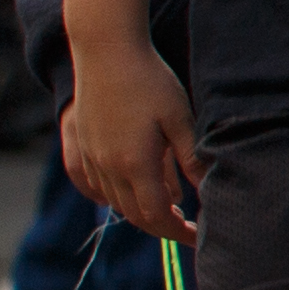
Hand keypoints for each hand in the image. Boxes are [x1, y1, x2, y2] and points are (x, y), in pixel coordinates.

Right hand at [62, 37, 198, 240]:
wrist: (106, 52)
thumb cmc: (150, 82)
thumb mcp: (180, 119)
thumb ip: (192, 160)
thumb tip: (207, 193)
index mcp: (135, 165)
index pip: (158, 216)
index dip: (179, 232)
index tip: (199, 236)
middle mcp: (108, 168)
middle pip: (134, 215)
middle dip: (163, 226)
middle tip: (188, 226)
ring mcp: (91, 157)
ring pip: (114, 202)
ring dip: (140, 211)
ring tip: (169, 207)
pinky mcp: (80, 146)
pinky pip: (93, 186)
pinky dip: (113, 197)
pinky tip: (131, 192)